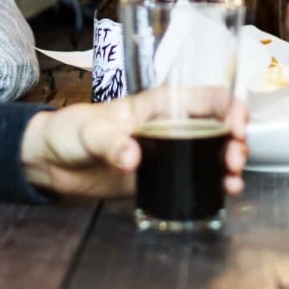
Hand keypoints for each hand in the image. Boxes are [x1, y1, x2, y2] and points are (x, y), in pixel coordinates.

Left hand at [19, 94, 248, 197]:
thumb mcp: (89, 132)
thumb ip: (110, 143)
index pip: (205, 97)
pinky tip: (225, 192)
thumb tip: (132, 158)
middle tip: (234, 160)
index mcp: (158, 105)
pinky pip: (196, 177)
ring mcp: (168, 152)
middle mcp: (170, 125)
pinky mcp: (162, 176)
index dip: (230, 106)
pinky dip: (215, 183)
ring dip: (230, 163)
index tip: (237, 127)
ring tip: (233, 179)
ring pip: (212, 152)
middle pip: (217, 126)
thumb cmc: (69, 132)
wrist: (52, 164)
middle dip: (236, 140)